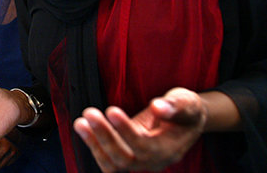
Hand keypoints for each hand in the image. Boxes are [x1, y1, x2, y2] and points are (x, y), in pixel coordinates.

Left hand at [73, 87, 206, 171]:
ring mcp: (139, 162)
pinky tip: (83, 128)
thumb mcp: (187, 102)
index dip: (126, 130)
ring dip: (94, 143)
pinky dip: (94, 147)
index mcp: (170, 150)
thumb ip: (176, 105)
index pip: (144, 145)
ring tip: (80, 122)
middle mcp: (153, 161)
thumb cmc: (185, 110)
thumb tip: (159, 106)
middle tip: (90, 112)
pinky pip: (108, 162)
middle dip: (105, 136)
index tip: (111, 110)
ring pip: (113, 163)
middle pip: (125, 158)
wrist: (184, 121)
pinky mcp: (127, 157)